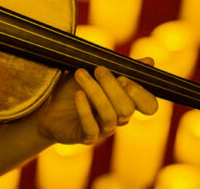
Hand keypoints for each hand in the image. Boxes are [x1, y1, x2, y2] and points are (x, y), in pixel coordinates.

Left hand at [35, 59, 158, 144]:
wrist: (49, 109)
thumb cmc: (75, 88)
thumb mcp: (94, 73)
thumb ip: (120, 67)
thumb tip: (150, 61)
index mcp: (126, 102)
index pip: (149, 105)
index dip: (141, 93)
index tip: (124, 76)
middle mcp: (119, 118)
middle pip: (127, 109)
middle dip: (113, 87)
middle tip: (98, 69)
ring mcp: (103, 130)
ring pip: (110, 116)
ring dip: (95, 93)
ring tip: (80, 74)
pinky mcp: (86, 138)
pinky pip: (90, 128)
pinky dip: (84, 110)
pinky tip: (77, 94)